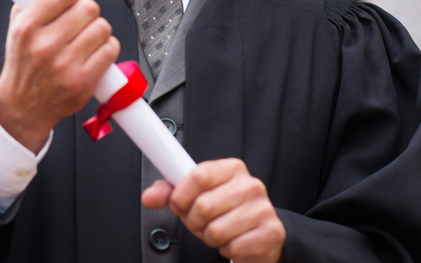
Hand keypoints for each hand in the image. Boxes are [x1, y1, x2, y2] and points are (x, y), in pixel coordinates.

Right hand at [0, 0, 119, 153]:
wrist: (23, 106)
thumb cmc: (23, 61)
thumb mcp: (20, 24)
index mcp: (26, 28)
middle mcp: (45, 46)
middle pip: (88, 8)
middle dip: (87, 10)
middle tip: (80, 19)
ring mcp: (65, 66)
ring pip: (102, 27)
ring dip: (98, 29)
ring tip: (86, 37)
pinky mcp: (82, 83)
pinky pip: (110, 50)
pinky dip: (107, 48)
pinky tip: (94, 51)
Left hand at [142, 158, 284, 262]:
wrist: (260, 232)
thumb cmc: (225, 211)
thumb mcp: (196, 196)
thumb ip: (170, 192)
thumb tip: (148, 197)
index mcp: (231, 169)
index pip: (198, 176)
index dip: (180, 195)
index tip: (177, 204)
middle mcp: (250, 186)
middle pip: (203, 206)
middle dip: (193, 222)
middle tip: (199, 223)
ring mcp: (263, 209)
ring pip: (216, 231)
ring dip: (210, 238)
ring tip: (218, 231)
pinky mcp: (272, 233)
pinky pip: (233, 247)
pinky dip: (227, 250)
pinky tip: (233, 241)